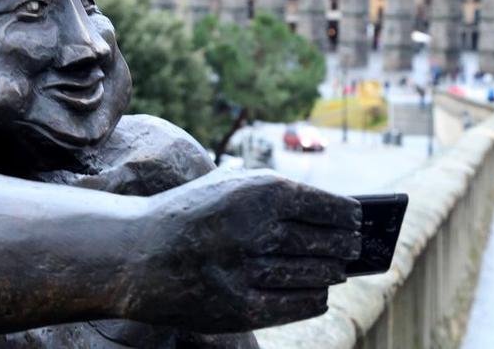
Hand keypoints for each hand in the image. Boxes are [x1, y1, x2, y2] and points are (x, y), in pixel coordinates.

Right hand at [120, 169, 361, 333]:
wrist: (136, 254)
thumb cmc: (189, 215)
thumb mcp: (229, 186)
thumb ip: (275, 194)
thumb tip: (336, 217)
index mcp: (259, 191)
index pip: (330, 206)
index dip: (350, 216)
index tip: (358, 220)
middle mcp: (258, 229)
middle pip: (328, 243)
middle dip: (345, 246)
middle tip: (352, 247)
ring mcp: (249, 271)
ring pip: (317, 274)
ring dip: (331, 272)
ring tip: (336, 269)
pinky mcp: (241, 307)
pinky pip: (299, 304)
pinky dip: (315, 297)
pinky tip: (318, 291)